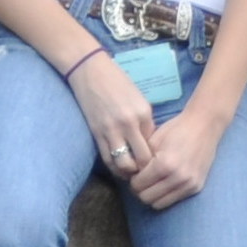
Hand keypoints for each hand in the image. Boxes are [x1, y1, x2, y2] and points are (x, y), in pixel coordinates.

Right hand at [67, 51, 156, 183]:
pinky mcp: (97, 133)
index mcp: (143, 113)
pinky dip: (115, 168)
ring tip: (133, 174)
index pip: (154, 145)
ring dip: (129, 172)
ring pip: (124, 164)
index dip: (156, 156)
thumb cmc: (118, 82)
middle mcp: (129, 124)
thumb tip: (149, 142)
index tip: (156, 162)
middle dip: (145, 170)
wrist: (90, 72)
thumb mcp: (139, 99)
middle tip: (146, 174)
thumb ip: (145, 121)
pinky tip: (119, 169)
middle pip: (142, 159)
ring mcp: (112, 130)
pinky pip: (108, 159)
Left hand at [128, 101, 225, 209]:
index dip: (133, 179)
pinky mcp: (196, 188)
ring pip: (159, 204)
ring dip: (152, 194)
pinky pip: (173, 200)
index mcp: (164, 164)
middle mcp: (178, 178)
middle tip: (142, 178)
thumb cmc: (176, 129)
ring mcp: (189, 184)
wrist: (204, 125)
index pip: (137, 185)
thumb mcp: (153, 141)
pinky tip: (166, 182)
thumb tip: (130, 176)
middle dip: (140, 189)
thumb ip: (140, 161)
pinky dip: (165, 194)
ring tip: (154, 182)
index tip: (136, 172)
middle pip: (146, 198)